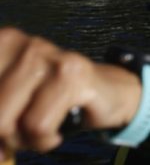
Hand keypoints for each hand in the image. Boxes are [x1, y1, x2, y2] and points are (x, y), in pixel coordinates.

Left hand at [0, 28, 139, 154]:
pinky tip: (54, 134)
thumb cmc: (48, 98)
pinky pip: (37, 126)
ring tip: (36, 134)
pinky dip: (43, 142)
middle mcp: (18, 42)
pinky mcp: (71, 75)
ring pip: (5, 122)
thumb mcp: (7, 102)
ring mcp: (46, 55)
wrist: (106, 90)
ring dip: (20, 141)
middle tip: (15, 138)